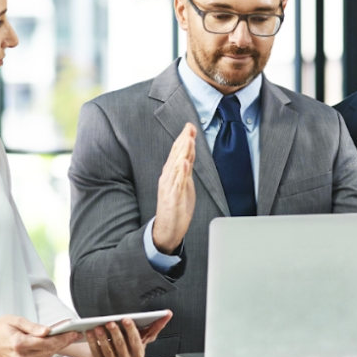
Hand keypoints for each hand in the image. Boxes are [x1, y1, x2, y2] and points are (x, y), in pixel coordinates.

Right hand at [0, 315, 79, 356]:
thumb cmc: (2, 328)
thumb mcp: (16, 321)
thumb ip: (33, 327)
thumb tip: (48, 331)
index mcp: (19, 344)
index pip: (46, 343)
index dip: (62, 339)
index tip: (74, 333)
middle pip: (48, 351)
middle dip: (63, 342)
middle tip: (75, 334)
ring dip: (56, 348)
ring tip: (66, 338)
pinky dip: (47, 353)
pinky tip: (51, 344)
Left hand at [86, 311, 172, 356]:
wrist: (112, 350)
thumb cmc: (128, 340)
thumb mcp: (141, 333)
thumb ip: (155, 325)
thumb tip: (168, 313)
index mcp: (139, 352)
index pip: (137, 342)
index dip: (132, 331)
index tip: (126, 318)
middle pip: (122, 346)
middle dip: (116, 333)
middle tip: (111, 322)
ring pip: (108, 350)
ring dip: (103, 338)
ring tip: (98, 326)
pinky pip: (97, 353)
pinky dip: (92, 342)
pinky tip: (90, 332)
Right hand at [152, 124, 196, 253]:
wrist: (166, 230)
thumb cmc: (175, 208)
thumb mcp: (183, 185)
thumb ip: (185, 170)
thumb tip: (188, 156)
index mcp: (171, 174)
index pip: (178, 153)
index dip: (184, 139)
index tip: (190, 126)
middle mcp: (168, 178)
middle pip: (176, 156)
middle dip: (183, 141)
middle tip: (189, 127)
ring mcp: (169, 187)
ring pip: (176, 166)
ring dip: (182, 152)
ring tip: (187, 139)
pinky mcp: (172, 198)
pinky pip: (177, 184)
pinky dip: (180, 172)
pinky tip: (183, 163)